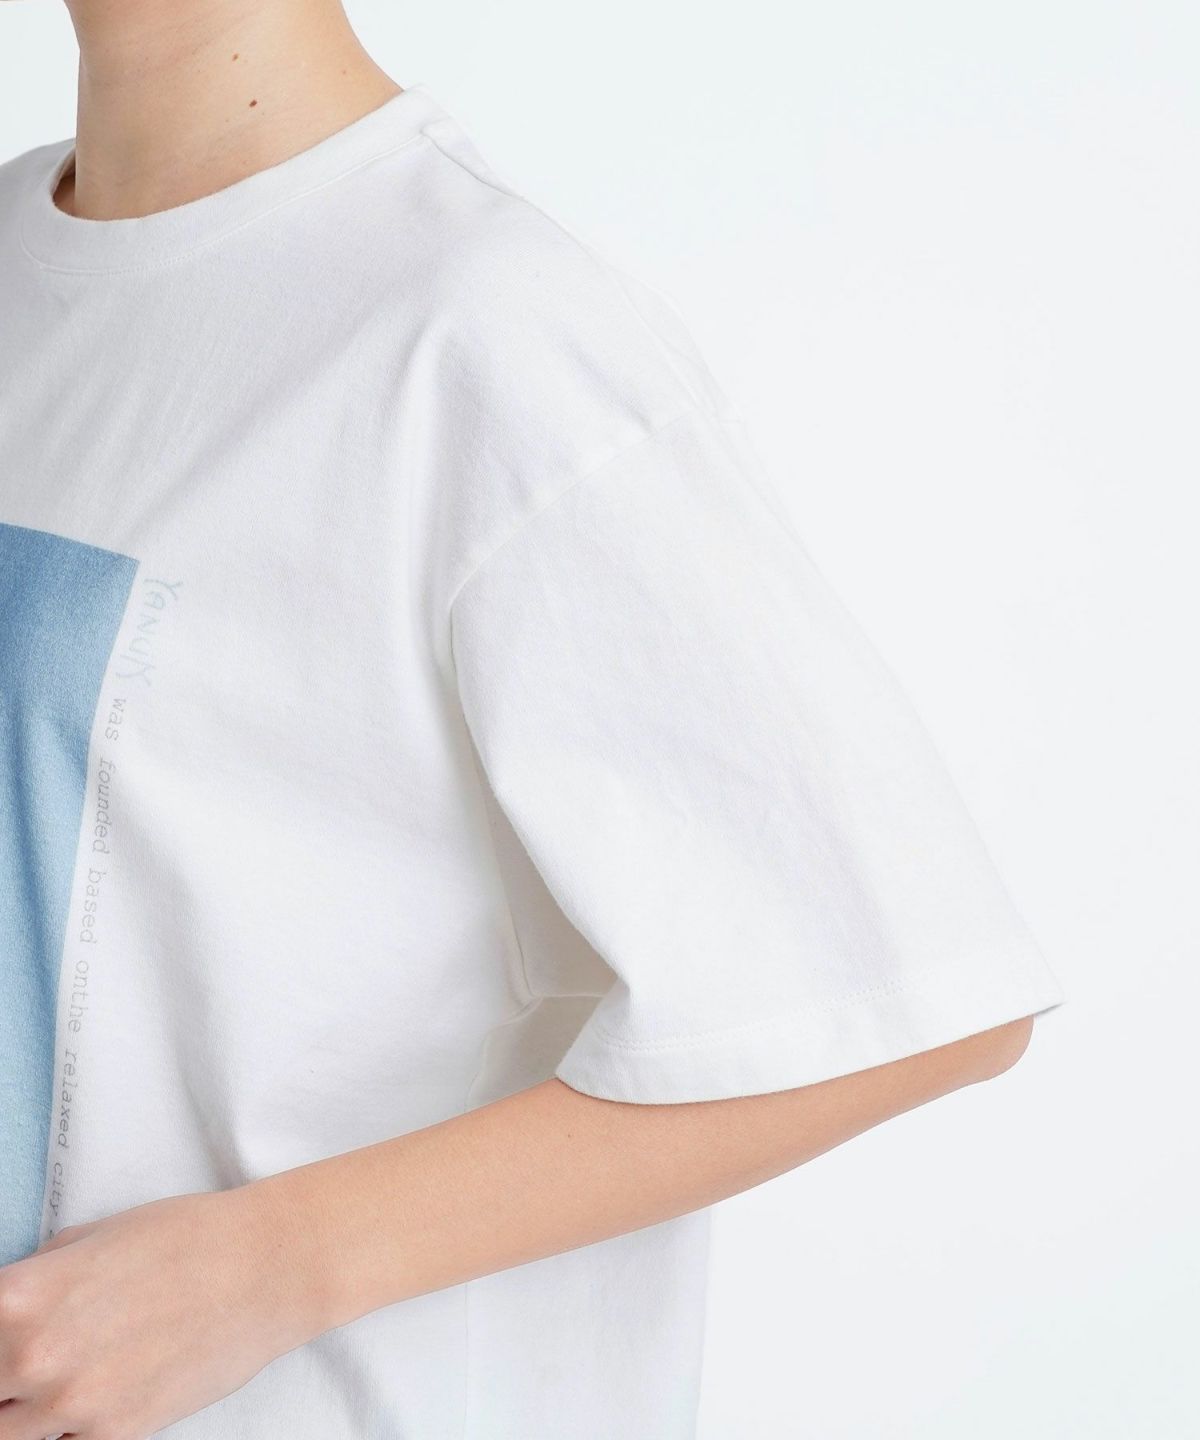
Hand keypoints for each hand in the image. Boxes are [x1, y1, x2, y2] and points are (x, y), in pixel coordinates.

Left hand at [0, 1187, 322, 1439]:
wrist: (264, 1267)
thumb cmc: (185, 1237)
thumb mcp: (92, 1236)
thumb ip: (38, 1278)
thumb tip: (11, 1310)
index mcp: (19, 1296)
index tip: (6, 1337)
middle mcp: (33, 1356)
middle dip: (4, 1374)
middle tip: (34, 1357)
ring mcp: (72, 1404)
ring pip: (10, 1431)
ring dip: (26, 1407)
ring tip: (68, 1372)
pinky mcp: (114, 1436)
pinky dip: (68, 1428)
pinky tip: (94, 1395)